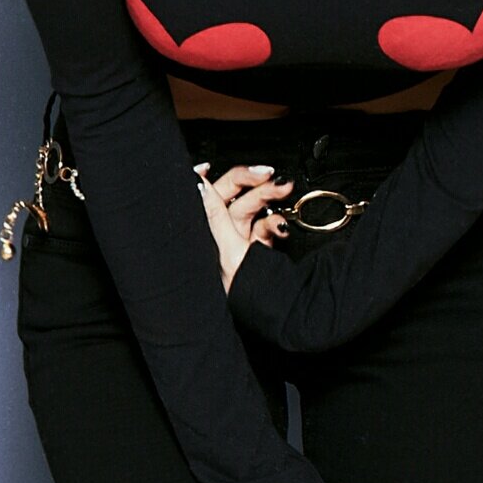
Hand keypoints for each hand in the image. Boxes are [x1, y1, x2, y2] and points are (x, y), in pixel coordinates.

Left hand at [197, 162, 289, 290]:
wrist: (279, 315)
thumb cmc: (243, 292)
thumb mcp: (227, 251)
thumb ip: (214, 216)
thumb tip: (197, 184)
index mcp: (206, 235)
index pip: (206, 199)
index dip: (211, 181)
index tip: (219, 167)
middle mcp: (220, 239)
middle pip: (234, 199)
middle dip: (254, 184)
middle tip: (272, 175)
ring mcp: (240, 244)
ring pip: (253, 210)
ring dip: (269, 197)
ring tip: (285, 190)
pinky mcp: (259, 251)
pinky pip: (266, 228)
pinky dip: (275, 223)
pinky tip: (281, 226)